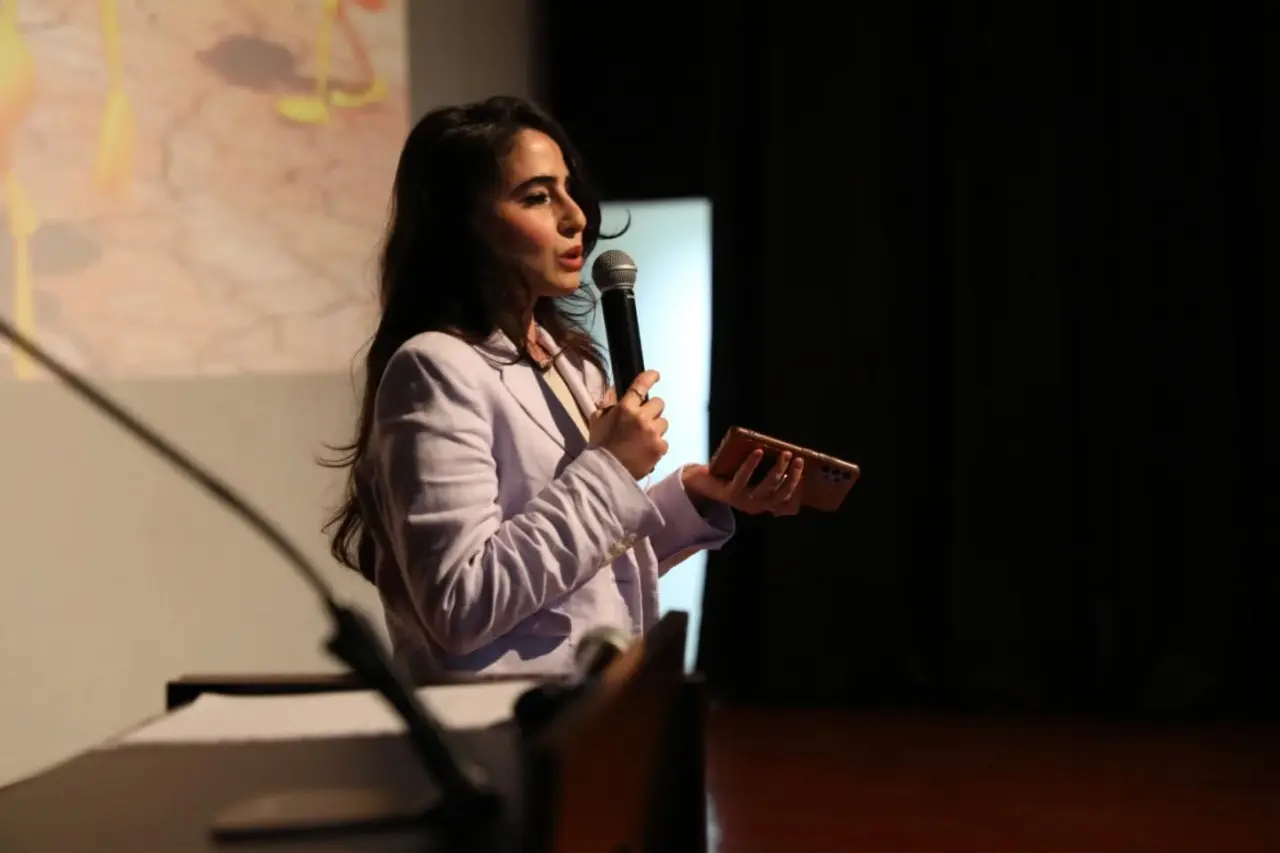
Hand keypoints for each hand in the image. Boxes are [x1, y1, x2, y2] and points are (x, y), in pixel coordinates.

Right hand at [589, 370, 668, 478]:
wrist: (606, 473)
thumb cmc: (600, 445)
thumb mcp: (597, 421)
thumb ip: (607, 403)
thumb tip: (614, 389)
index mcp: (625, 408)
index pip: (641, 385)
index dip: (651, 377)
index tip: (656, 375)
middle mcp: (642, 418)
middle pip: (659, 403)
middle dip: (652, 410)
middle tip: (643, 420)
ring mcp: (653, 433)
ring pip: (664, 422)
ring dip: (656, 427)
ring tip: (644, 438)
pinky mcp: (660, 447)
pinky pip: (664, 440)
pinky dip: (657, 444)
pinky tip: (646, 450)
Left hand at [681, 450, 804, 515]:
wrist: (702, 482)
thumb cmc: (731, 474)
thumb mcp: (752, 475)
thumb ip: (767, 471)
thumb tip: (788, 456)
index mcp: (763, 503)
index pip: (786, 497)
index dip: (796, 483)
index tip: (802, 465)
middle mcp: (755, 506)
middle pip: (779, 493)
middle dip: (792, 475)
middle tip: (797, 458)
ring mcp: (742, 501)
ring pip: (766, 487)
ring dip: (778, 469)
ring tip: (784, 454)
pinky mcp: (729, 494)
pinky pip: (742, 478)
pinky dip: (751, 464)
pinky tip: (758, 451)